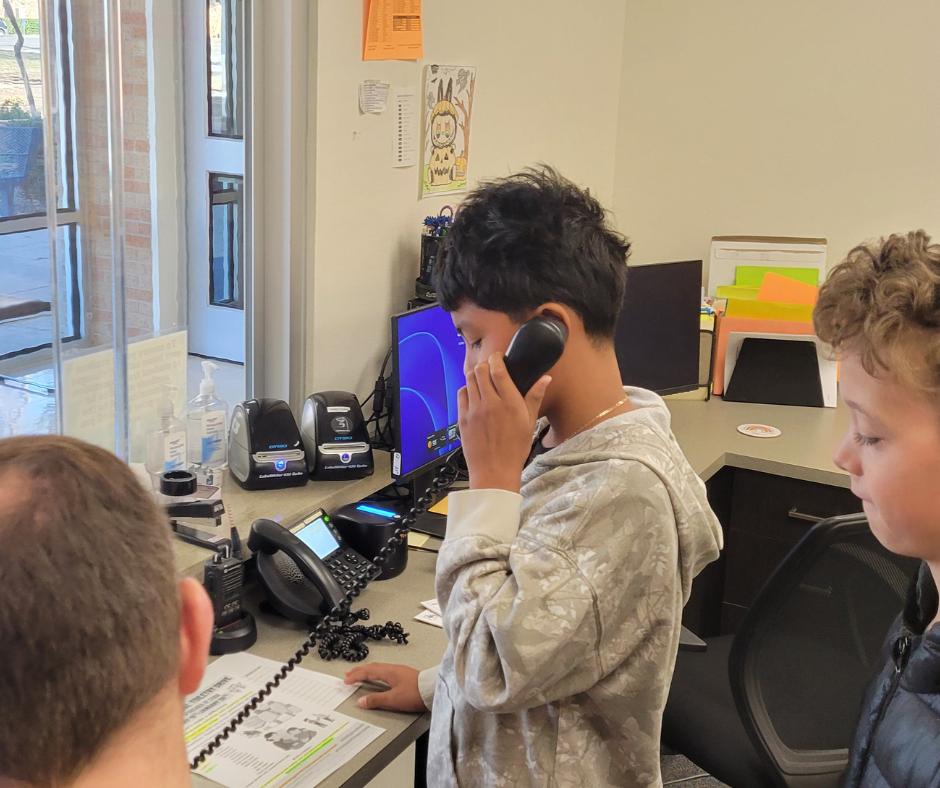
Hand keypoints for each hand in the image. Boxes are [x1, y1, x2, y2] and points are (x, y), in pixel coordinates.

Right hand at [343, 663, 426, 711]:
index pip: (368, 672)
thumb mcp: (393, 699)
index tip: (346, 680)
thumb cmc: (414, 694)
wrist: (433, 690)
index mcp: (389, 672)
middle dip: (360, 671)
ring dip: (368, 671)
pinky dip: (376, 672)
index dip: (356, 676)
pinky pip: (385, 670)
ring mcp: (400, 670)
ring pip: (379, 668)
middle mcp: (393, 668)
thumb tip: (360, 701)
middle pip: (373, 667)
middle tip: (348, 674)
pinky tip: (378, 676)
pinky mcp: (405, 675)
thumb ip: (376, 700)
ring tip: (360, 674)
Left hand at [459, 353, 550, 492]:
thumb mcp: (530, 422)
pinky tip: (474, 395)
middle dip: (485, 365)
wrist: (494, 472)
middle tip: (491, 369)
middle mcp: (490, 404)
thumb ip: (535, 397)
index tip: (499, 357)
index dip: (496, 358)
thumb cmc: (515, 449)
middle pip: (480, 370)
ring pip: (469, 380)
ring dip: (475, 376)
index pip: (498, 370)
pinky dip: (467, 390)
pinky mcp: (462, 419)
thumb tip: (546, 378)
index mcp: (509, 403)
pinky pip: (461, 394)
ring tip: (482, 380)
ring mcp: (474, 411)